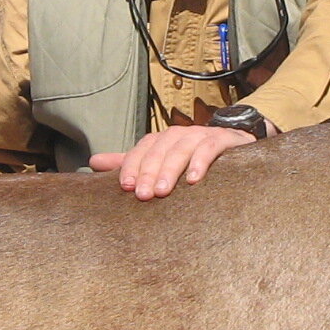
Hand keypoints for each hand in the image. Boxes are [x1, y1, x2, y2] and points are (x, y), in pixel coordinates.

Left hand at [90, 124, 260, 200]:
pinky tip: (194, 180)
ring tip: (163, 191)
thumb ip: (130, 163)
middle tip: (143, 195)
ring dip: (171, 169)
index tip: (126, 187)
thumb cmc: (194, 161)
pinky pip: (210, 148)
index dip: (132, 166)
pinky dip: (201, 162)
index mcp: (163, 140)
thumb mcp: (161, 163)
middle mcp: (180, 134)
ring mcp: (202, 135)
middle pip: (160, 149)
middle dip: (149, 172)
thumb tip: (93, 161)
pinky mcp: (224, 140)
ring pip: (182, 148)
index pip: (142, 149)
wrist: (236, 150)